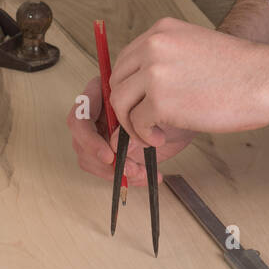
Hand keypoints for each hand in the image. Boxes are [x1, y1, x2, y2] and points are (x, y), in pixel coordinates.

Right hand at [67, 75, 194, 184]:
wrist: (187, 117)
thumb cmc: (174, 104)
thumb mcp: (159, 111)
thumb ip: (134, 125)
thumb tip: (114, 146)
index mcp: (103, 91)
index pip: (80, 114)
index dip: (89, 138)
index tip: (109, 155)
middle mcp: (98, 111)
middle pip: (80, 139)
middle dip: (101, 159)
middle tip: (127, 169)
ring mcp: (102, 131)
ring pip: (88, 157)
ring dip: (113, 171)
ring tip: (140, 172)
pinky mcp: (111, 150)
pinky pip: (105, 168)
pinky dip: (124, 177)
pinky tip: (144, 175)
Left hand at [108, 17, 268, 147]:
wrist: (267, 80)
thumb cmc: (242, 70)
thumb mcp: (198, 47)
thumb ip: (170, 58)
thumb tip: (148, 84)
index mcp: (163, 31)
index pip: (126, 58)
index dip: (128, 85)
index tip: (136, 102)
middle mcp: (154, 46)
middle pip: (118, 80)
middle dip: (125, 105)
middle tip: (141, 122)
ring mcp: (155, 73)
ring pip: (121, 102)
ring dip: (131, 123)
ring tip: (151, 133)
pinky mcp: (160, 101)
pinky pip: (137, 123)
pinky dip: (144, 135)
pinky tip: (160, 138)